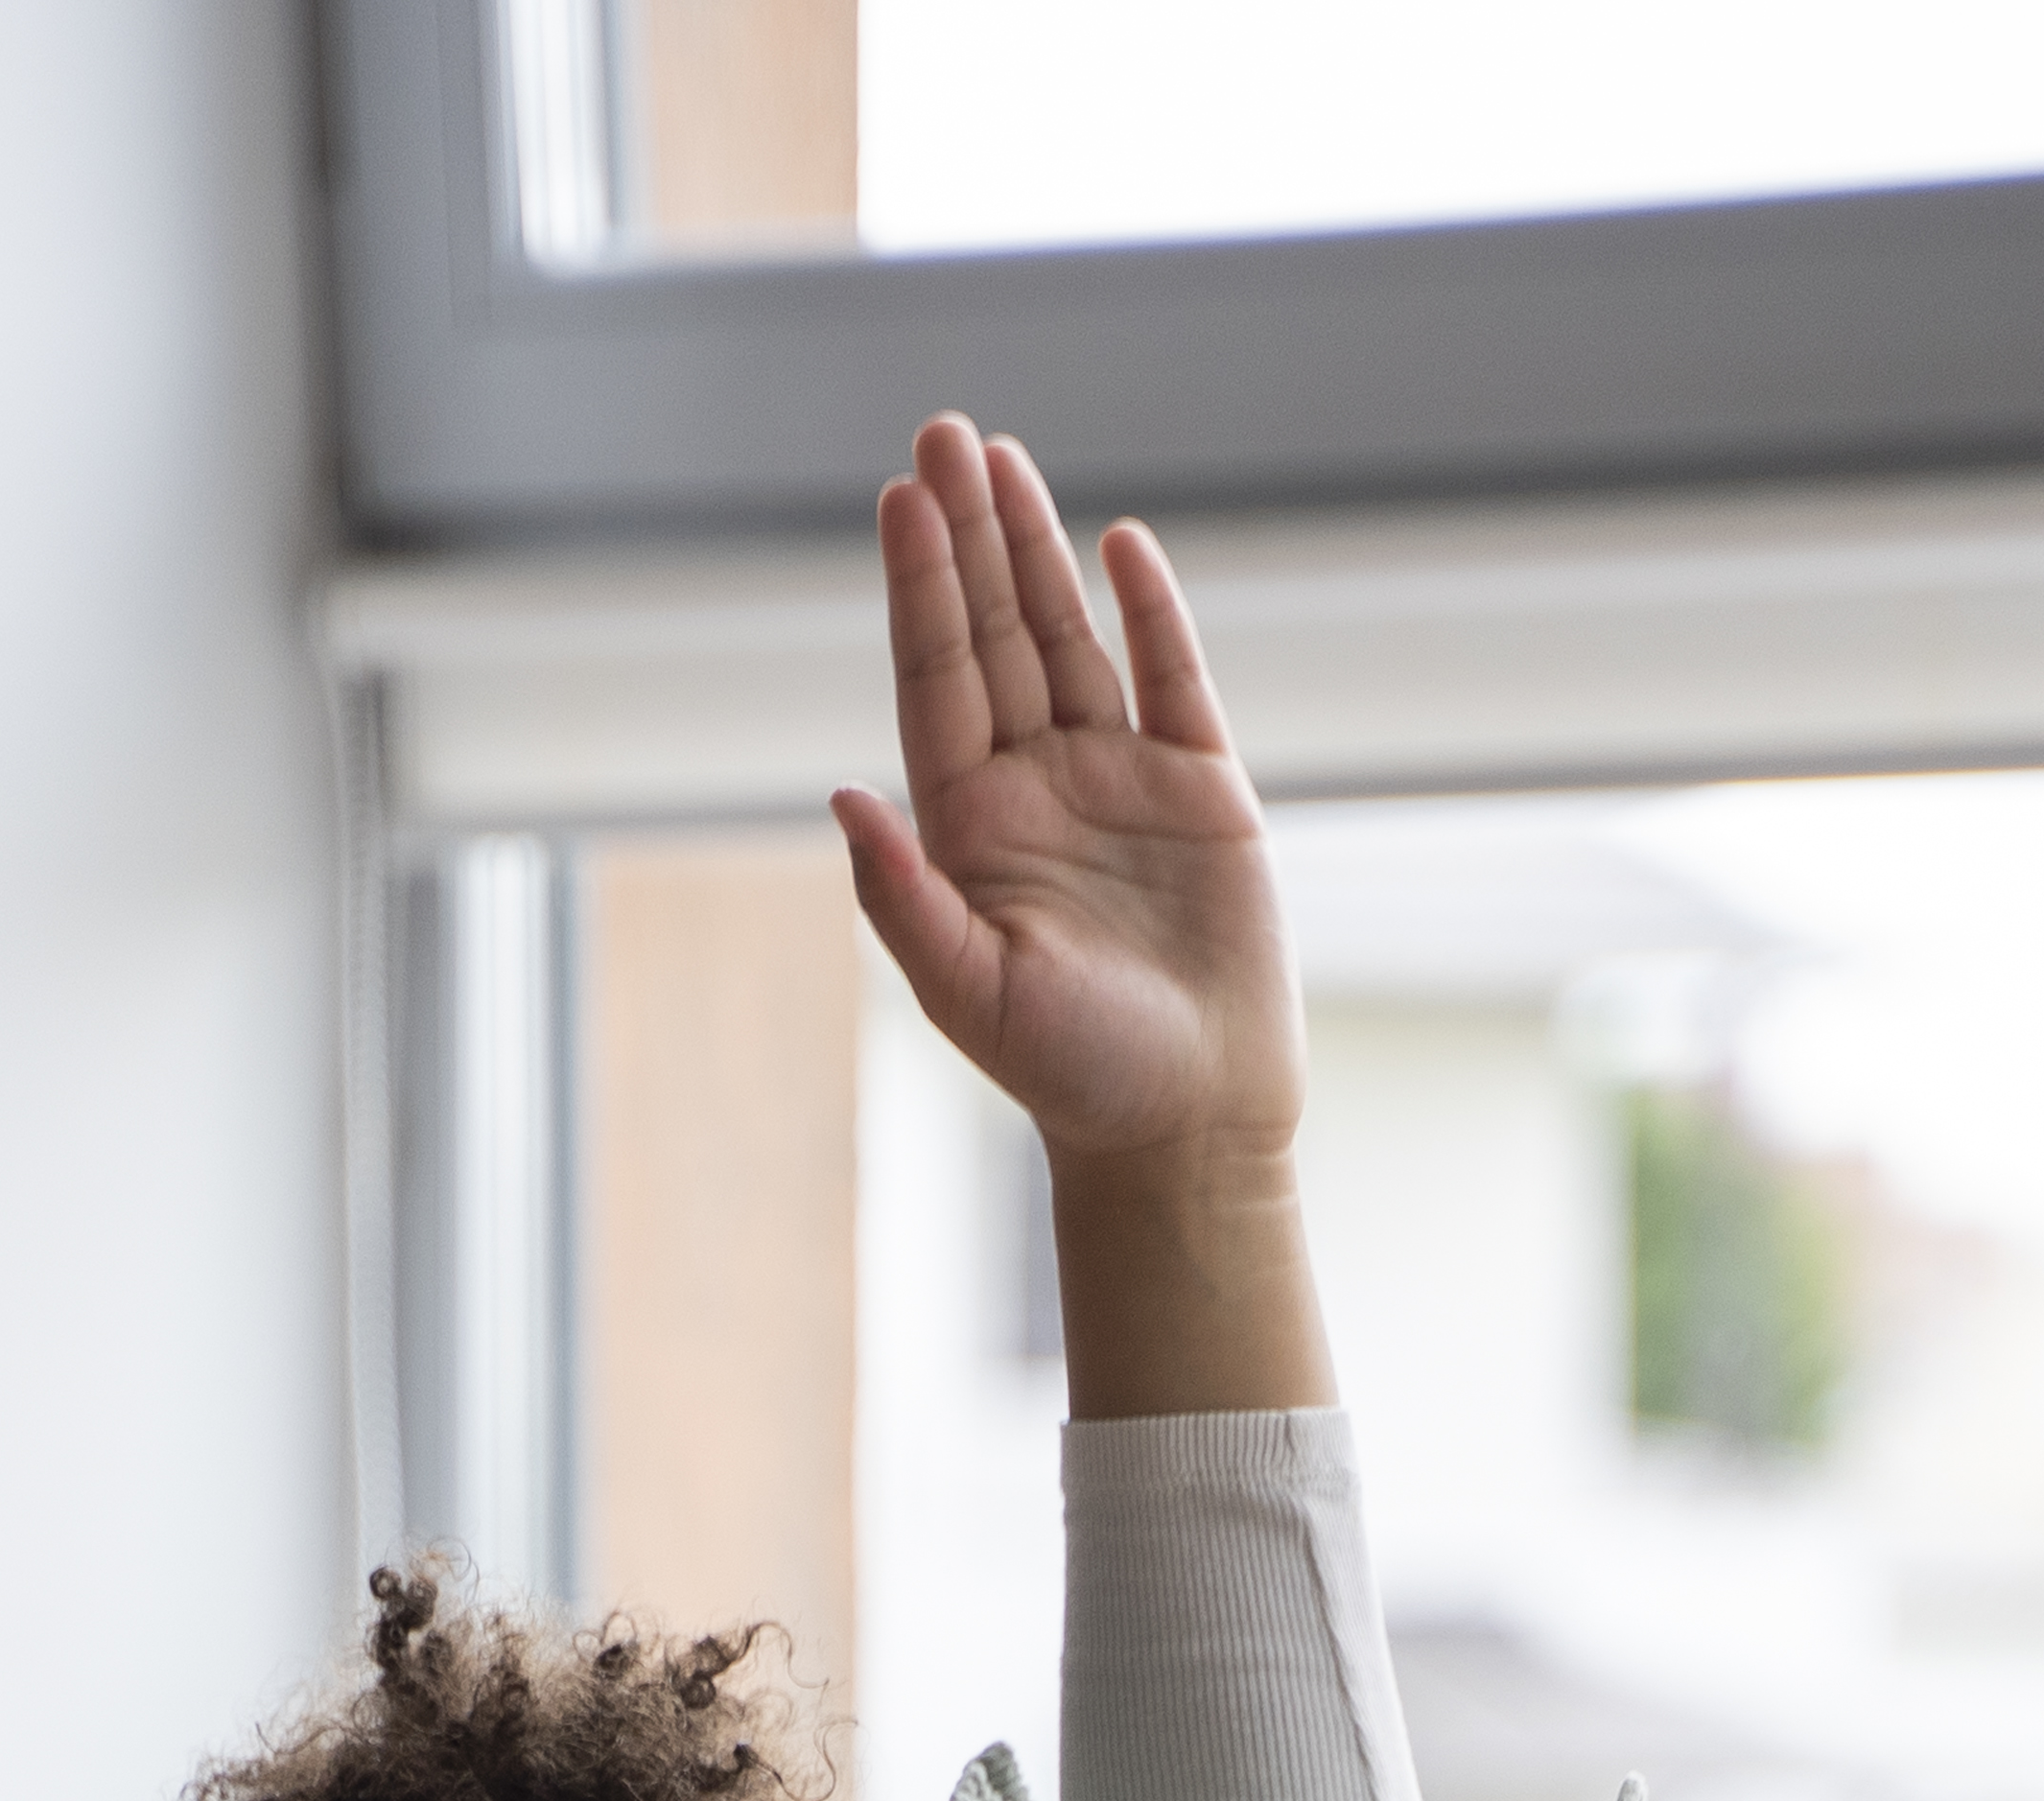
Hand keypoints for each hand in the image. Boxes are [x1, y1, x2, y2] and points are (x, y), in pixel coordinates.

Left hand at [832, 413, 1331, 1418]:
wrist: (1187, 1127)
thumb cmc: (1071, 1075)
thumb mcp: (968, 993)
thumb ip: (903, 898)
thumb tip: (841, 795)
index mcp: (969, 825)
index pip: (934, 678)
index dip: (919, 588)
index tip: (900, 499)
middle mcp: (1036, 787)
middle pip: (993, 633)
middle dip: (968, 533)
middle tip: (944, 432)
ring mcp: (1118, 781)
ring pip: (1069, 637)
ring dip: (1035, 549)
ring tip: (1002, 458)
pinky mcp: (1202, 794)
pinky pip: (1172, 679)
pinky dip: (1150, 611)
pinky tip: (1118, 544)